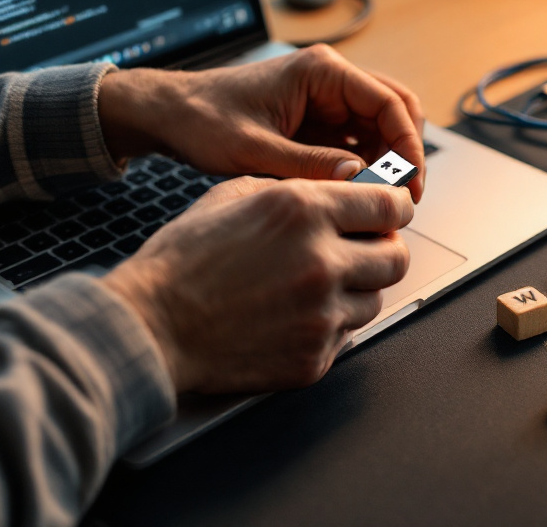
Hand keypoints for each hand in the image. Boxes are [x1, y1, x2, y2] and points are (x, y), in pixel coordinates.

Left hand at [97, 45, 425, 201]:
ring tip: (381, 199)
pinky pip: (360, 140)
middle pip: (397, 110)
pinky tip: (359, 192)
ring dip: (389, 161)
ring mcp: (328, 99)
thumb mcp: (254, 150)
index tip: (409, 184)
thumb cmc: (203, 120)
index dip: (408, 146)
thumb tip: (360, 180)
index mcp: (321, 71)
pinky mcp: (320, 120)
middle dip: (407, 153)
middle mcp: (331, 80)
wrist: (171, 114)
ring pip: (383, 127)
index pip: (390, 103)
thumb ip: (310, 165)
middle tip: (405, 195)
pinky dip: (369, 166)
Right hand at [101, 177, 412, 393]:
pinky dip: (330, 325)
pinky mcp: (315, 357)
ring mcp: (322, 315)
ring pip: (375, 299)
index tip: (392, 212)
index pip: (390, 206)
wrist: (150, 327)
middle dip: (384, 250)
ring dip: (356, 289)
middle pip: (396, 257)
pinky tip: (295, 315)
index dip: (396, 208)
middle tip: (363, 249)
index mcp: (304, 212)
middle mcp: (322, 262)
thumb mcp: (234, 195)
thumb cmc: (184, 261)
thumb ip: (297, 189)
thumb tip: (342, 189)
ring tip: (316, 284)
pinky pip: (347, 336)